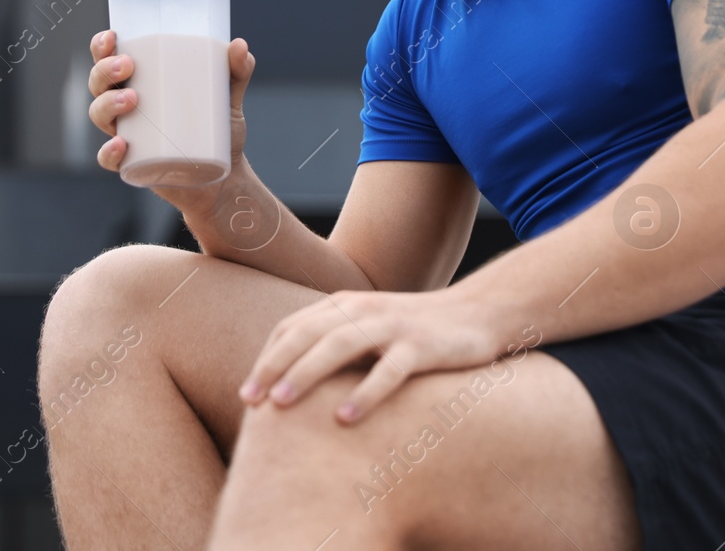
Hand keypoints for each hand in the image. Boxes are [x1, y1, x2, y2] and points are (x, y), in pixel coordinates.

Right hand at [86, 30, 255, 206]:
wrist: (225, 177)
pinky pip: (108, 158)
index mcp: (141, 83)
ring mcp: (126, 135)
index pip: (110, 59)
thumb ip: (237, 71)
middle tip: (128, 66)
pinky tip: (121, 143)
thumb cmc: (219, 130)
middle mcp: (125, 108)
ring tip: (132, 99)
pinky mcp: (131, 164)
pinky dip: (110, 151)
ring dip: (108, 104)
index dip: (102, 47)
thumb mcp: (228, 98)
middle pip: (99, 83)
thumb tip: (241, 46)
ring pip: (99, 115)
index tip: (112, 37)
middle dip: (105, 71)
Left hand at [237, 290, 531, 424]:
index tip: (246, 396)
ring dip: (306, 373)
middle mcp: (363, 310)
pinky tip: (346, 418)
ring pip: (340, 345)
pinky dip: (366, 393)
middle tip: (250, 403)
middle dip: (274, 367)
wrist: (479, 313)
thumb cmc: (414, 333)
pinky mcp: (422, 345)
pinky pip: (389, 369)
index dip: (266, 359)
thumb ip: (335, 346)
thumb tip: (290, 388)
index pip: (292, 328)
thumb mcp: (370, 330)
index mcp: (344, 306)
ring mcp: (392, 325)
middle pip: (307, 334)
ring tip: (282, 404)